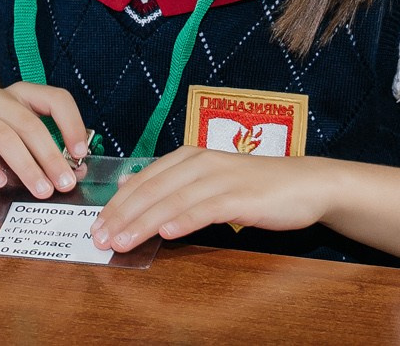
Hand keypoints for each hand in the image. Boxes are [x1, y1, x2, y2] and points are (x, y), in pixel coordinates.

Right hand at [0, 82, 90, 199]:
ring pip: (4, 136)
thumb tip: (78, 171)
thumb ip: (47, 157)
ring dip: (26, 165)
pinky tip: (0, 183)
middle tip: (64, 183)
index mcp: (20, 96)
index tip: (81, 153)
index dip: (72, 124)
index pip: (54, 98)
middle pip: (29, 123)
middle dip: (50, 156)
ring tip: (41, 190)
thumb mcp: (21, 152)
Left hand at [90, 147, 332, 250]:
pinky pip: (207, 209)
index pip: (142, 180)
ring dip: (144, 223)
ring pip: (173, 201)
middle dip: (122, 216)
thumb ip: (172, 183)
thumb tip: (129, 188)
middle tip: (99, 239)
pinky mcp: (241, 196)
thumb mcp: (207, 179)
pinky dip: (185, 220)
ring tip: (122, 242)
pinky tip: (168, 234)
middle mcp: (200, 163)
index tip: (95, 226)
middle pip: (152, 190)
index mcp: (188, 157)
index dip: (116, 204)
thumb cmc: (253, 186)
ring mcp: (220, 178)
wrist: (304, 183)